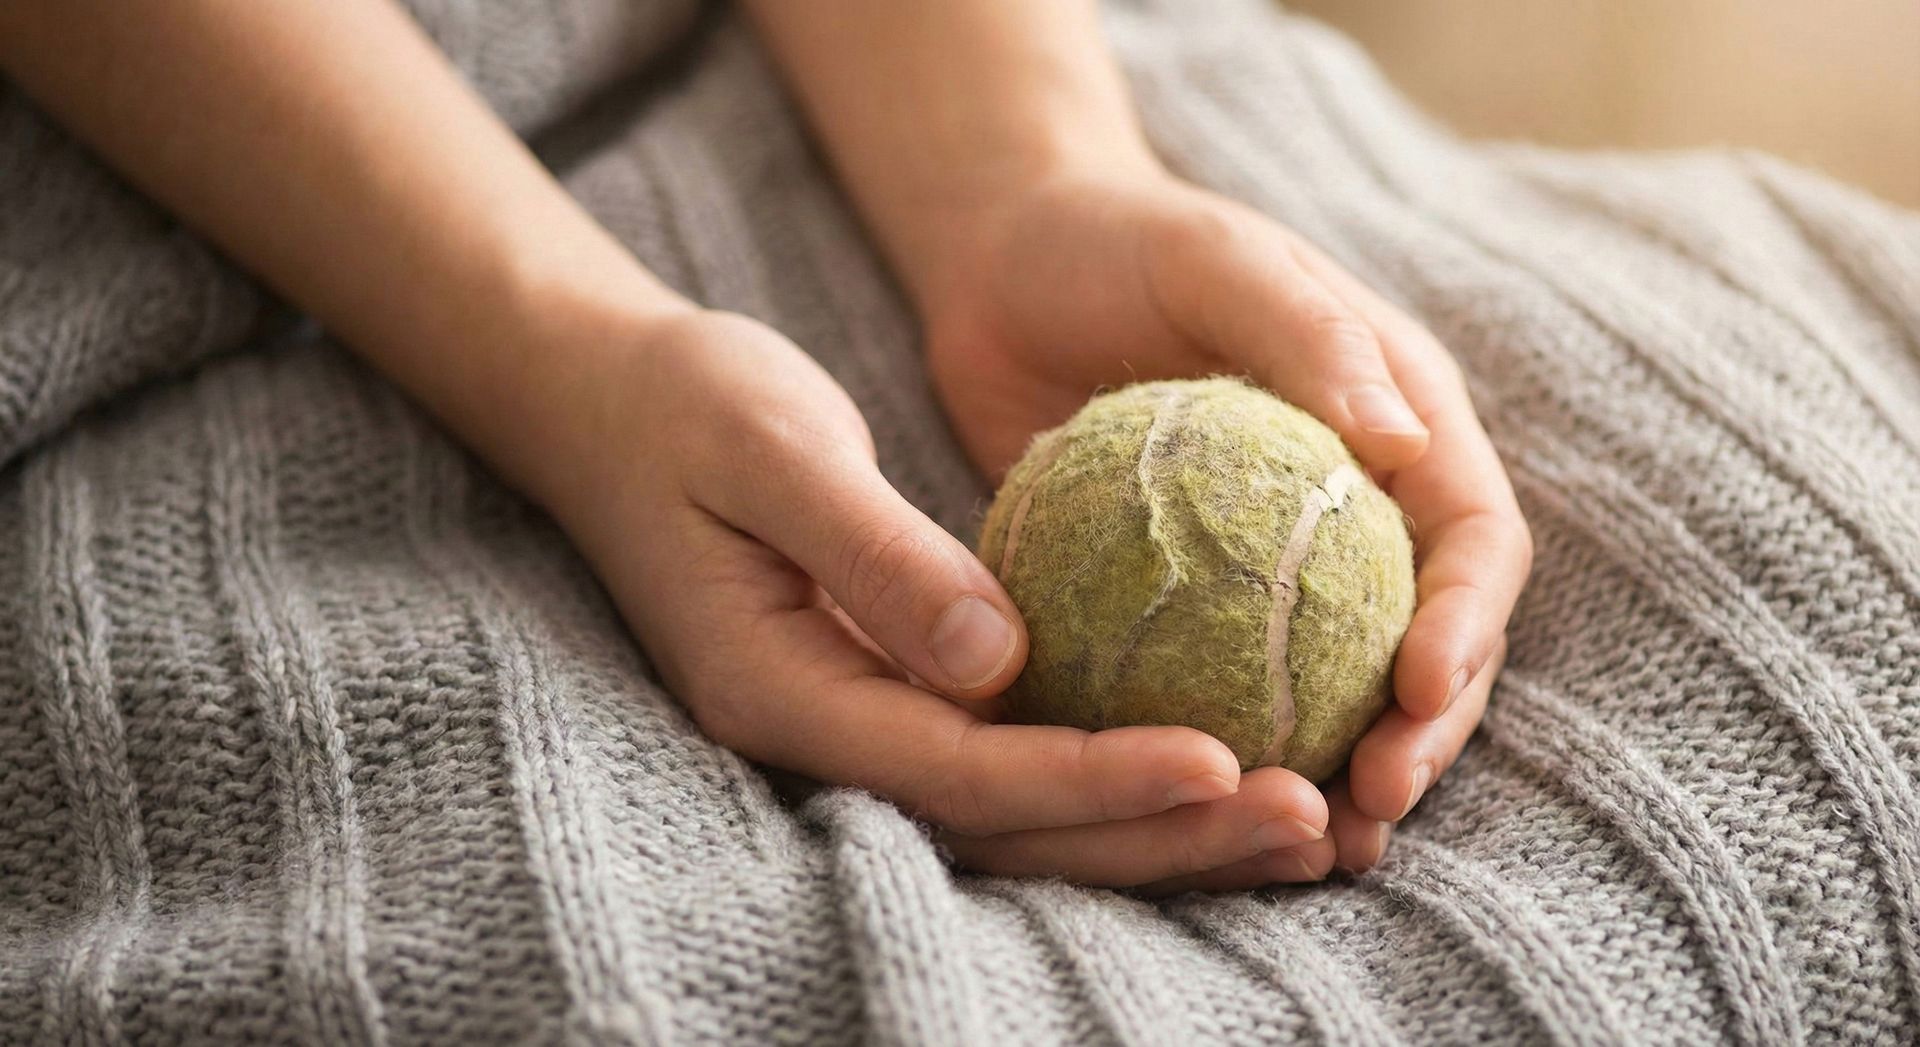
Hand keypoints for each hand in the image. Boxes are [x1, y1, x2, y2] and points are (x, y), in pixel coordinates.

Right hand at [534, 308, 1334, 888]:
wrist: (611, 406)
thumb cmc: (687, 407)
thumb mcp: (773, 450)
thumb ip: (875, 555)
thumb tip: (1000, 659)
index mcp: (783, 689)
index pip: (957, 770)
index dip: (1090, 779)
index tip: (1219, 759)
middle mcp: (821, 734)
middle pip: (1006, 827)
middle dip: (1155, 835)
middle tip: (1306, 816)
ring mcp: (853, 722)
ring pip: (1019, 813)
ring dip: (1154, 826)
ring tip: (1298, 818)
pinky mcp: (887, 690)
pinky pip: (1011, 756)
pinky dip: (1113, 770)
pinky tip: (1218, 754)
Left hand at [916, 172, 1532, 885]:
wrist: (1009, 261)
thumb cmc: (1121, 238)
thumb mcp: (1218, 259)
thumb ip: (1313, 341)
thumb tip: (1411, 448)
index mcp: (1404, 422)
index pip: (1473, 540)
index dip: (1469, 625)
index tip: (1420, 693)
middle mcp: (1363, 504)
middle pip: (1431, 639)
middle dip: (1423, 733)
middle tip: (1369, 808)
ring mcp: (1282, 561)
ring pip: (1343, 685)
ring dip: (1344, 771)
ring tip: (1320, 850)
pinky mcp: (1197, 600)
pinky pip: (1233, 687)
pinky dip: (1236, 752)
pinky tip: (1207, 814)